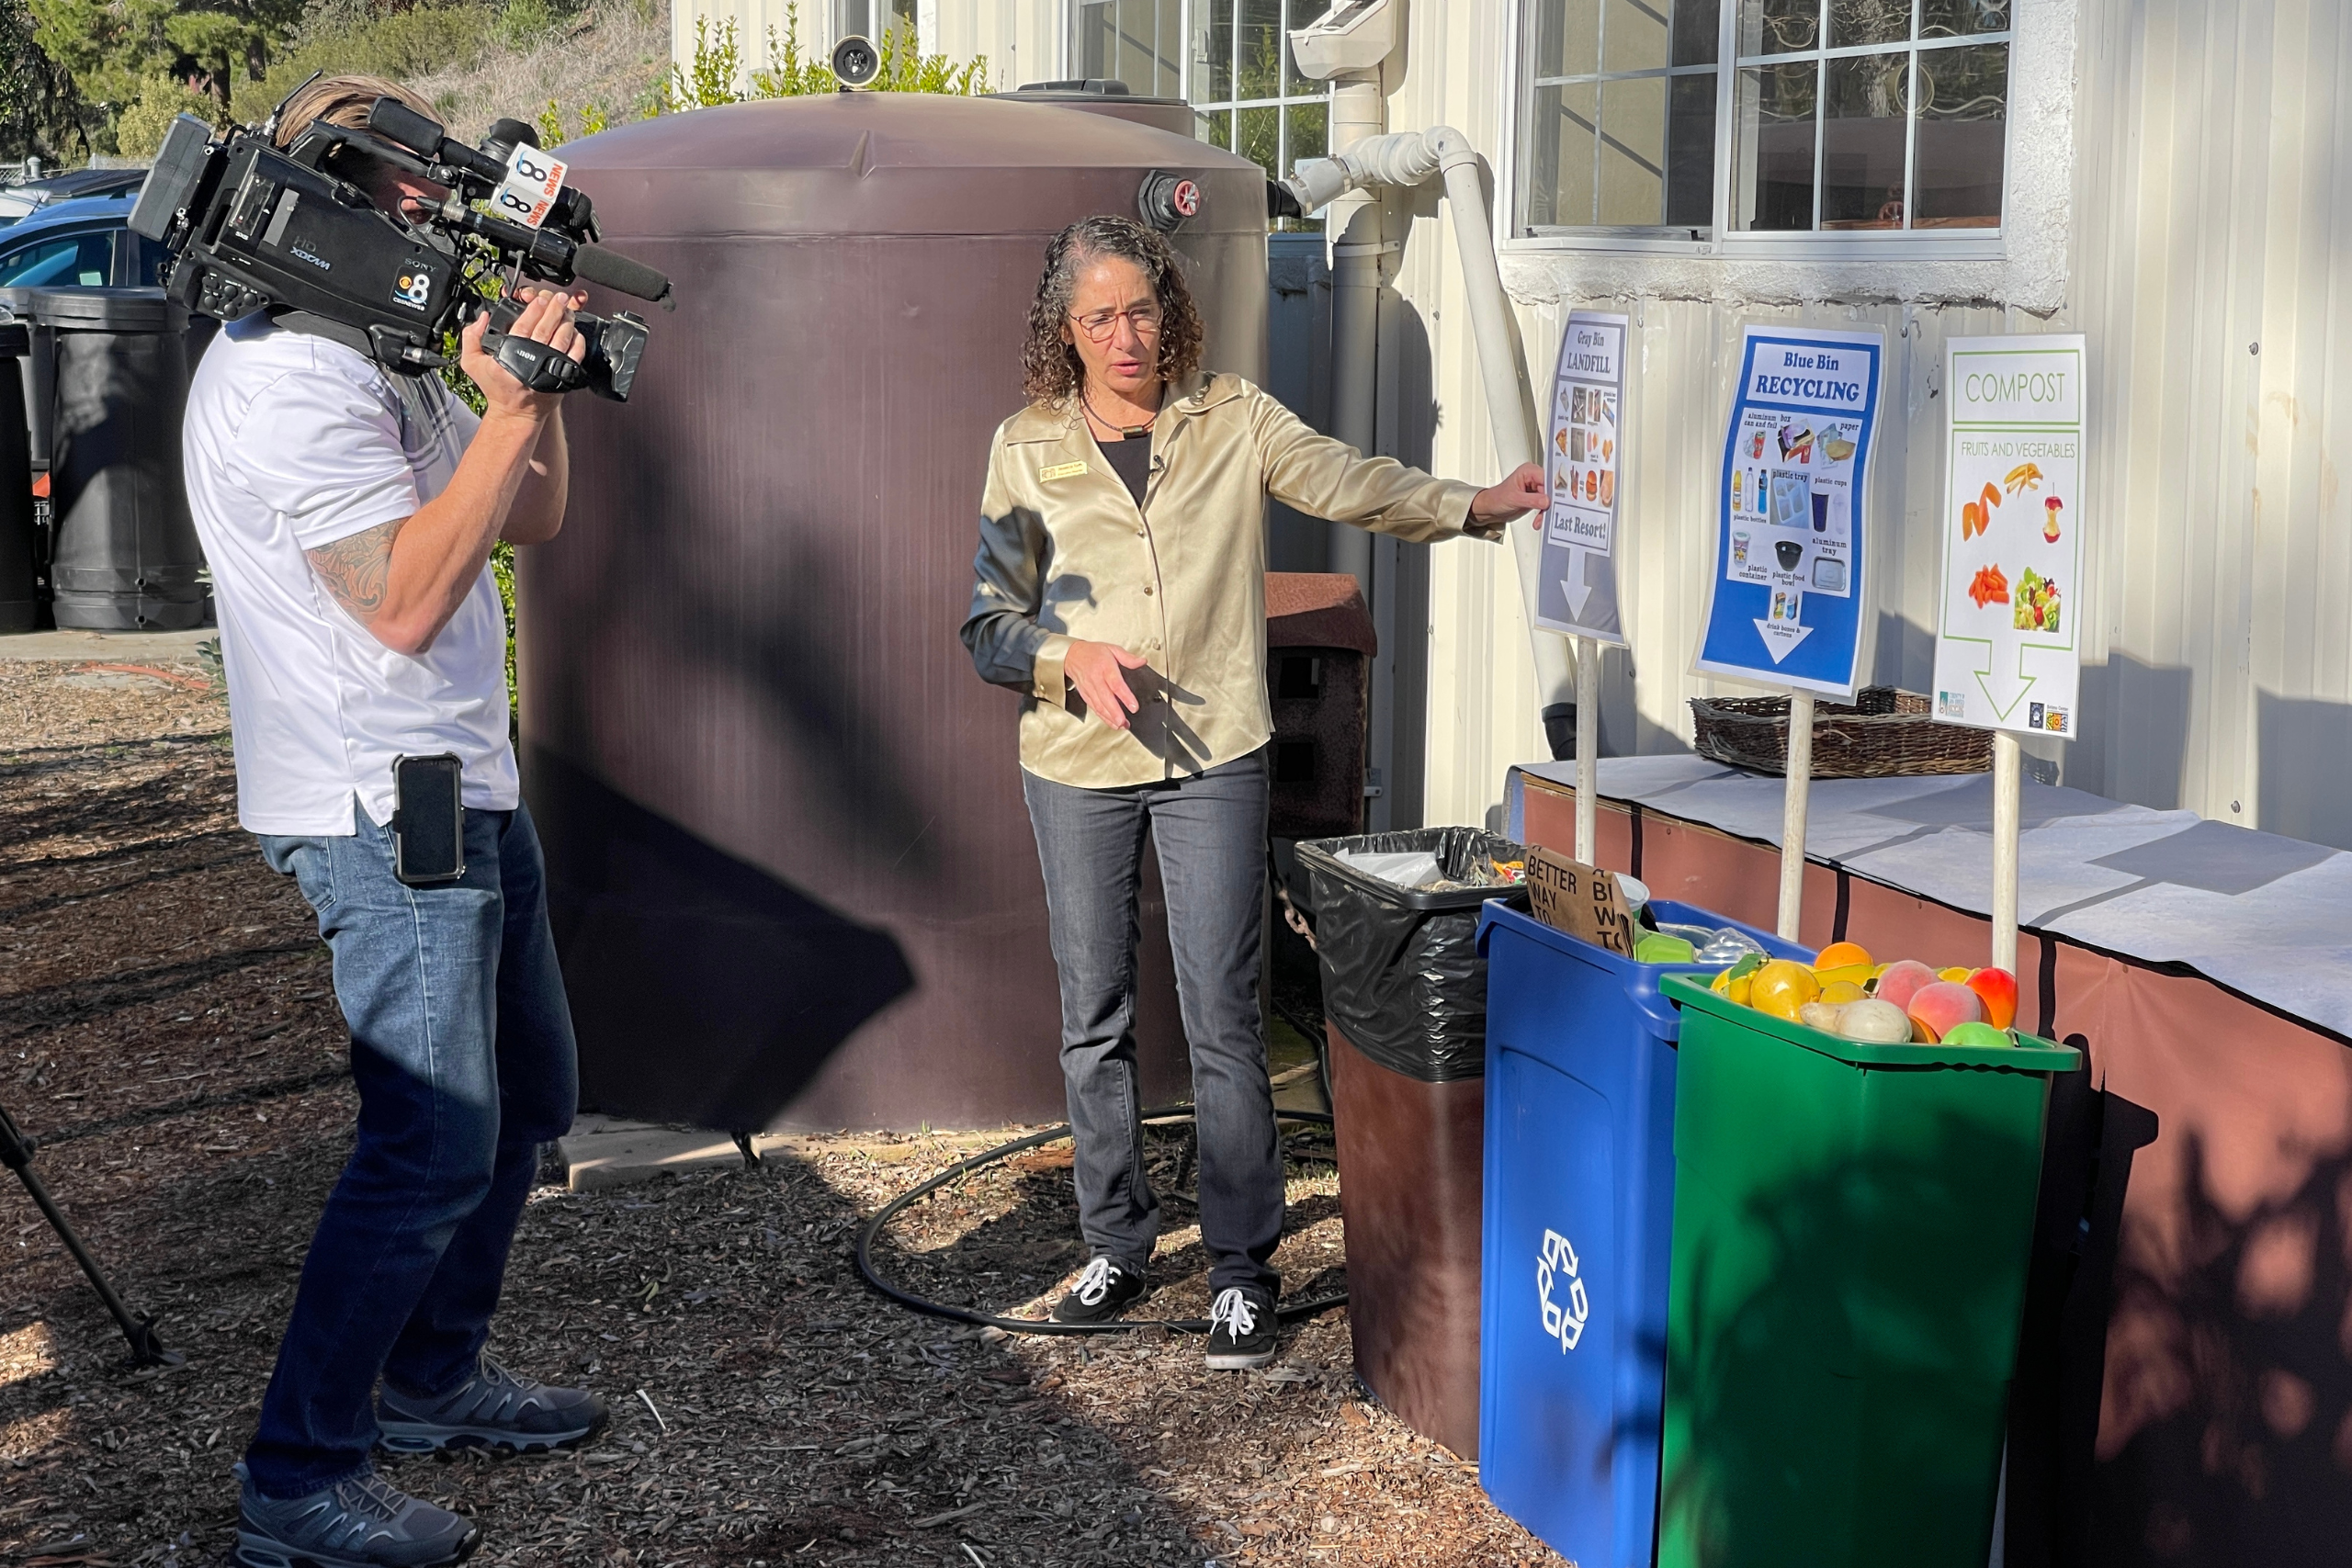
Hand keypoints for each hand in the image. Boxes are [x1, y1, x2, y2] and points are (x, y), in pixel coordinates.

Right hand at [460, 286, 587, 421]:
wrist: (516, 414)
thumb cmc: (497, 388)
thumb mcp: (473, 363)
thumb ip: (472, 337)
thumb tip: (483, 316)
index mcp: (510, 356)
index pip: (524, 326)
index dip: (534, 309)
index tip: (539, 299)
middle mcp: (531, 362)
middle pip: (547, 328)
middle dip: (554, 309)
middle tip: (559, 298)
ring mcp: (550, 370)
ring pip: (563, 339)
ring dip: (567, 321)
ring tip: (567, 310)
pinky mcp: (563, 377)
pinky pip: (575, 355)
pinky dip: (577, 341)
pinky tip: (574, 331)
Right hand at [1063, 638, 1147, 729]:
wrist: (1072, 655)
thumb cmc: (1092, 653)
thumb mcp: (1112, 649)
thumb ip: (1128, 658)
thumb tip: (1141, 662)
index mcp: (1105, 667)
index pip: (1116, 684)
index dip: (1125, 696)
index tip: (1133, 706)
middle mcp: (1096, 679)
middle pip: (1106, 698)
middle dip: (1115, 712)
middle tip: (1123, 721)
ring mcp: (1089, 688)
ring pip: (1099, 706)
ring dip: (1110, 718)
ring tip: (1121, 725)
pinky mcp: (1085, 695)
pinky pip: (1094, 708)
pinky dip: (1103, 717)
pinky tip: (1112, 722)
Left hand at [1470, 462, 1546, 525]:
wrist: (1491, 509)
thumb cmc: (1497, 499)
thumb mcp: (1514, 499)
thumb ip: (1532, 500)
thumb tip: (1546, 500)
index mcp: (1528, 471)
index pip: (1547, 477)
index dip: (1552, 490)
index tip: (1553, 501)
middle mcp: (1533, 477)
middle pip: (1551, 488)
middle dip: (1549, 503)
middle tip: (1548, 512)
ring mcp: (1536, 488)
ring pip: (1550, 498)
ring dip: (1546, 511)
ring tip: (1539, 519)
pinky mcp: (1536, 498)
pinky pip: (1546, 505)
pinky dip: (1543, 514)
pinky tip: (1538, 520)